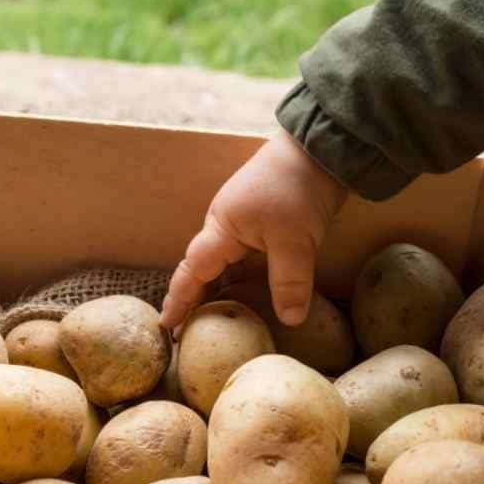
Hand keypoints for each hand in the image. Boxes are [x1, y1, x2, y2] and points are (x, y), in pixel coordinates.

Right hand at [160, 128, 347, 330]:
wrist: (317, 149)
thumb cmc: (296, 189)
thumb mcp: (294, 240)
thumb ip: (289, 281)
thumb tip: (290, 320)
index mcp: (222, 228)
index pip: (192, 271)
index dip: (180, 299)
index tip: (166, 325)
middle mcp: (224, 227)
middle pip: (200, 268)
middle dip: (191, 299)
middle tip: (184, 334)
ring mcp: (242, 223)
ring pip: (222, 264)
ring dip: (215, 290)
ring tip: (211, 322)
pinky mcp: (261, 222)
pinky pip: (240, 259)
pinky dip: (237, 279)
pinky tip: (245, 296)